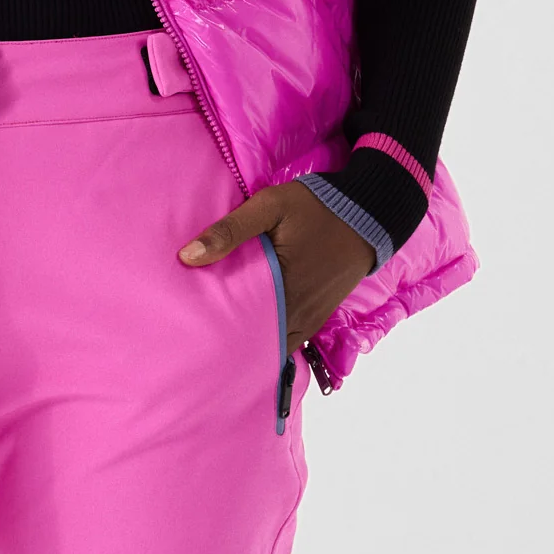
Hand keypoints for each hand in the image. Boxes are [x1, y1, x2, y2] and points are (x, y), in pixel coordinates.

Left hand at [178, 179, 375, 351]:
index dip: (217, 337)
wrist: (367, 212)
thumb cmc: (315, 207)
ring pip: (277, 344)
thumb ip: (230, 231)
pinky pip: (293, 337)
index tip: (192, 339)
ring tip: (221, 344)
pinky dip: (274, 339)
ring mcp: (312, 316)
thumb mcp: (269, 207)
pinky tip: (253, 333)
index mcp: (283, 290)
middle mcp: (299, 313)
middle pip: (259, 342)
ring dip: (253, 344)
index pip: (243, 329)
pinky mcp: (319, 312)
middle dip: (232, 346)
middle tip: (200, 346)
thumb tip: (186, 256)